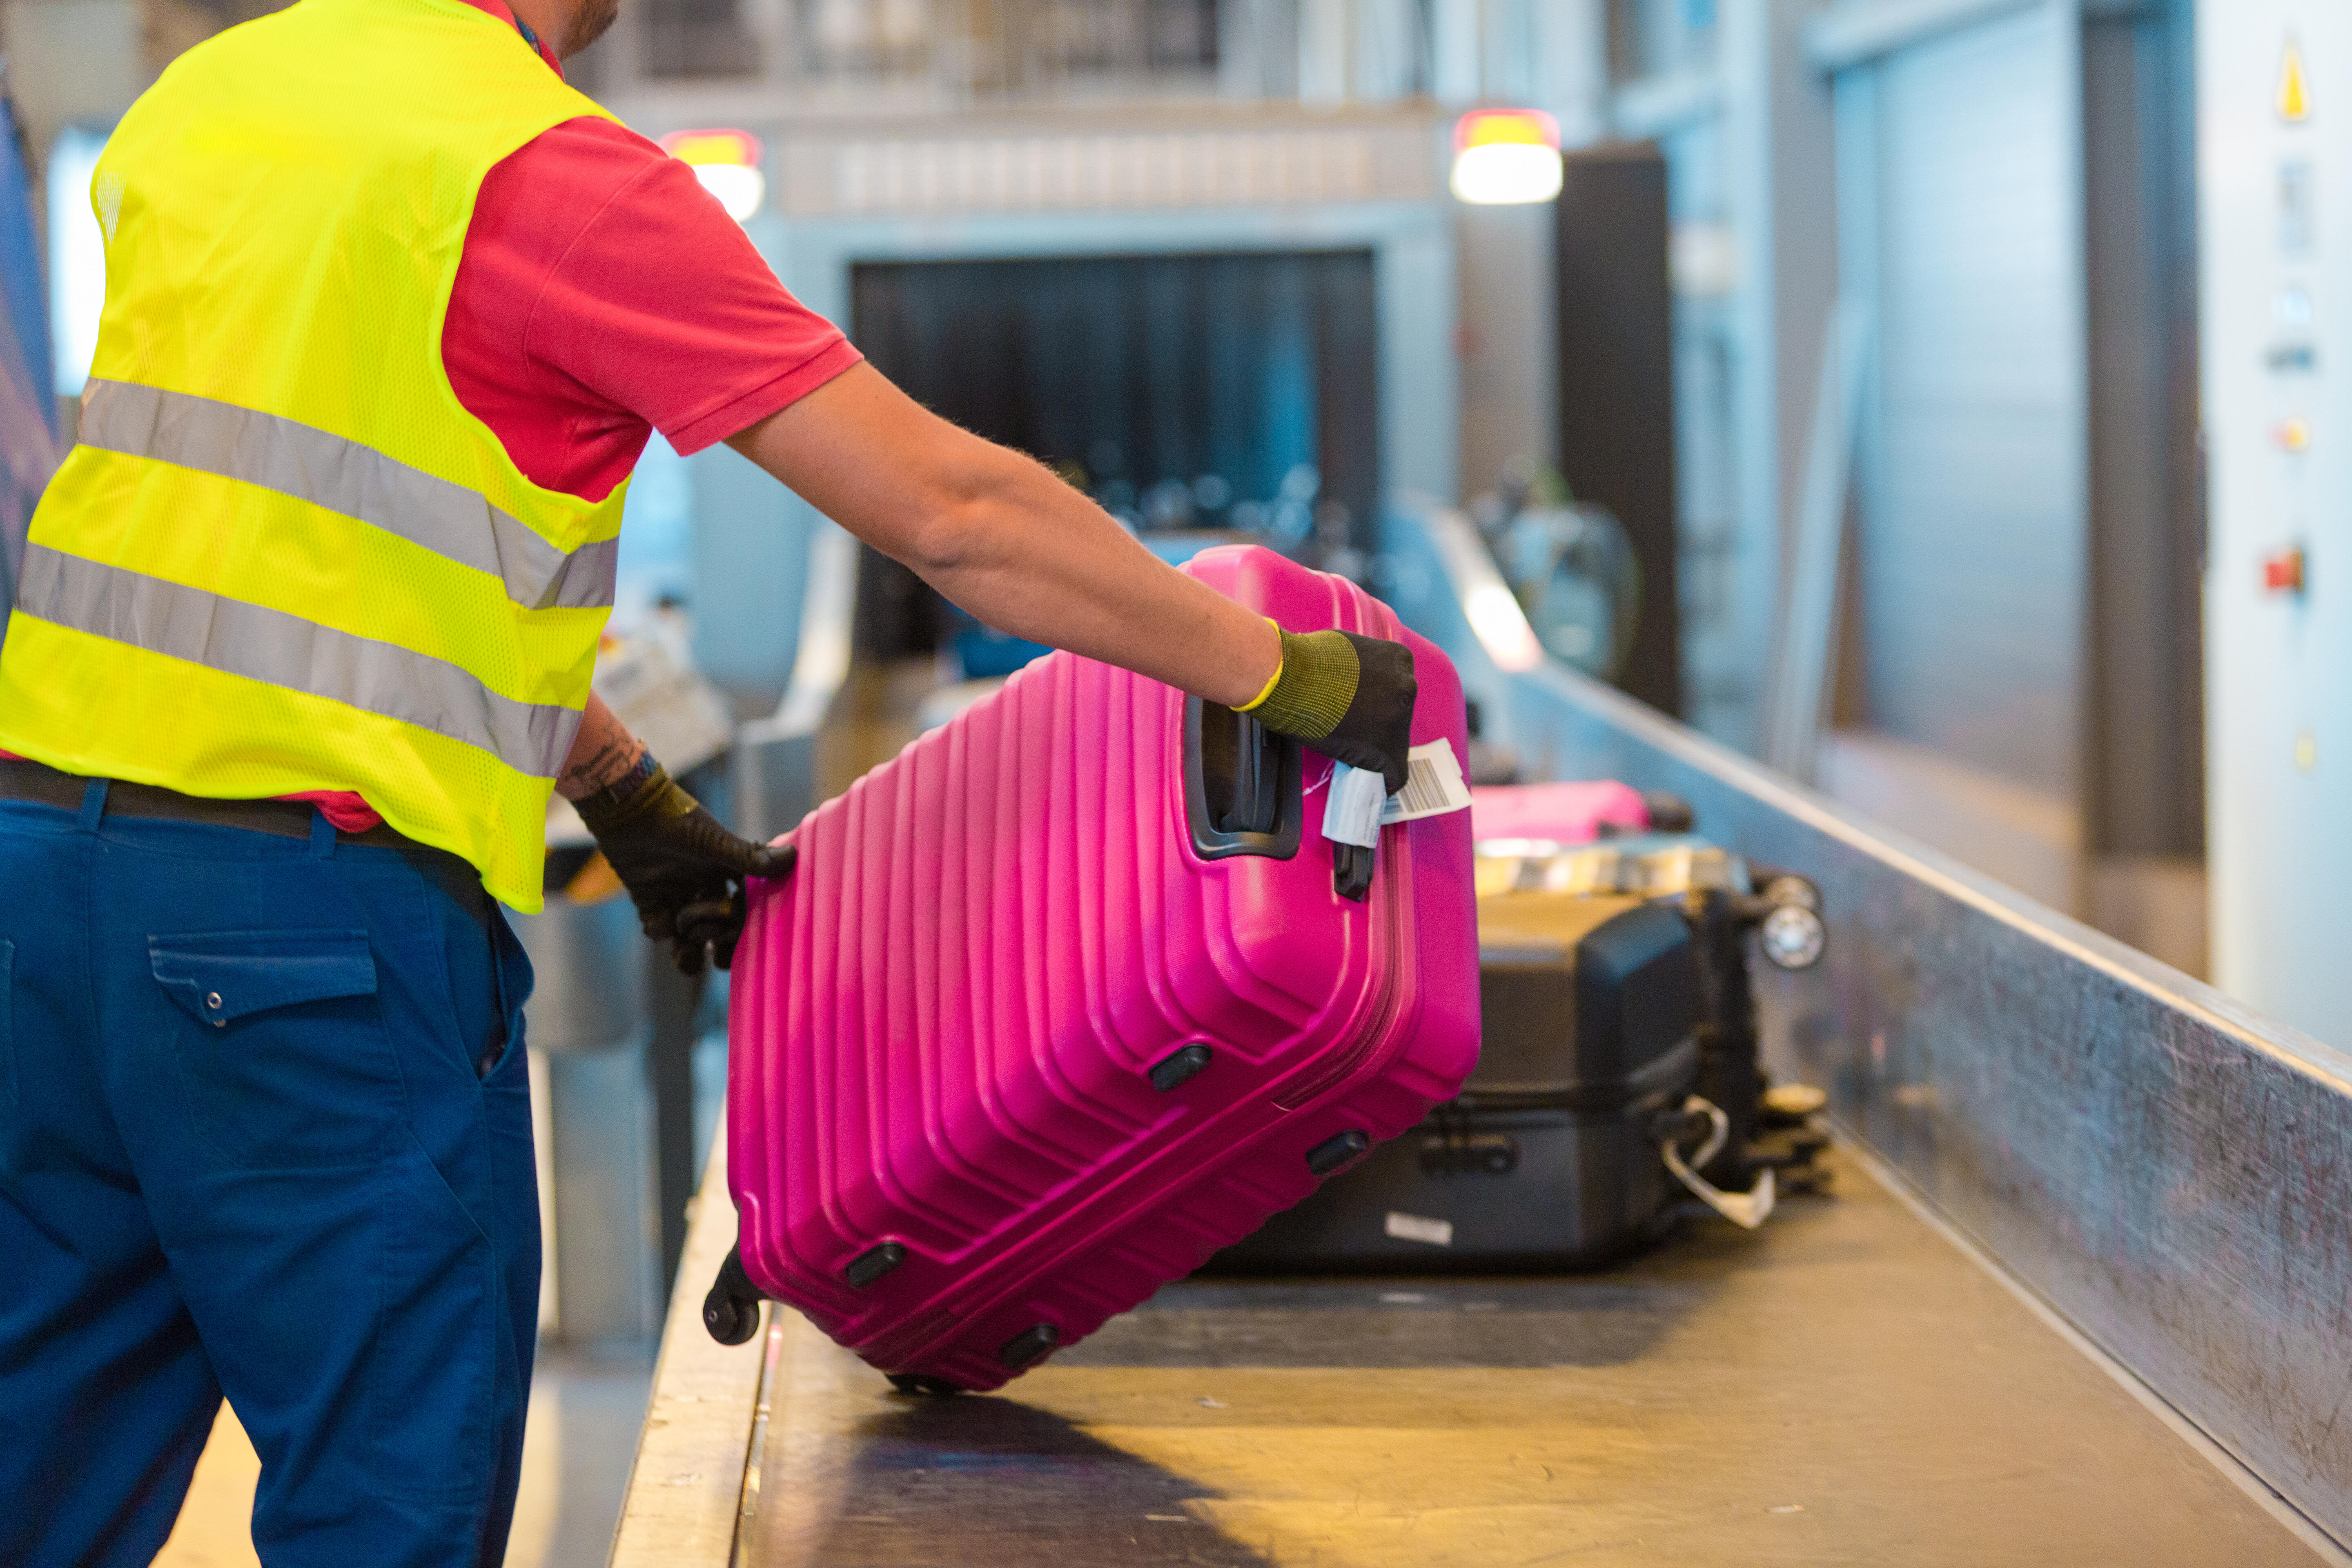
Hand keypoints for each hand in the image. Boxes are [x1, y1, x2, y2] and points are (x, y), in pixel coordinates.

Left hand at [574, 757, 795, 974]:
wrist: (629, 809)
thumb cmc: (677, 821)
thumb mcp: (714, 843)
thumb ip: (749, 858)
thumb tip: (793, 857)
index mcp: (723, 871)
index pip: (741, 906)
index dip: (743, 928)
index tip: (743, 946)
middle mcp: (701, 883)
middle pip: (715, 925)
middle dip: (715, 945)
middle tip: (716, 960)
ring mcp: (674, 891)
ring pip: (686, 932)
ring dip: (686, 950)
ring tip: (686, 962)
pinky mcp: (648, 897)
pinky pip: (657, 925)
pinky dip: (658, 930)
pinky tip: (658, 924)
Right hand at [1245, 628, 1417, 794]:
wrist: (1291, 679)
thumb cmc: (1307, 661)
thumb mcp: (1347, 649)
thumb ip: (1361, 665)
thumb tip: (1353, 677)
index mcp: (1399, 659)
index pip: (1397, 687)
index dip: (1377, 701)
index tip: (1362, 709)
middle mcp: (1406, 686)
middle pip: (1399, 713)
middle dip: (1378, 722)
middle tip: (1351, 727)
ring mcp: (1399, 717)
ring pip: (1396, 742)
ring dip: (1376, 748)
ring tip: (1350, 751)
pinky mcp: (1387, 748)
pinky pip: (1395, 773)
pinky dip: (1383, 780)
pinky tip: (1371, 782)